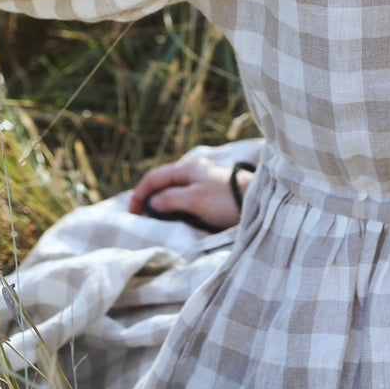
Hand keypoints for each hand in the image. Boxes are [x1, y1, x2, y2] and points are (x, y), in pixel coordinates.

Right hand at [129, 152, 253, 230]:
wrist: (257, 200)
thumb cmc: (225, 199)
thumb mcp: (194, 199)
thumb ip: (170, 200)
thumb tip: (152, 204)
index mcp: (186, 168)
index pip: (154, 178)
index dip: (139, 194)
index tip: (132, 214)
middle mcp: (192, 170)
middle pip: (162, 183)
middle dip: (148, 199)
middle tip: (140, 218)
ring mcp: (202, 180)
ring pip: (173, 190)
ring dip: (161, 204)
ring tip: (154, 221)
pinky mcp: (210, 192)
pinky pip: (184, 197)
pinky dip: (174, 206)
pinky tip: (174, 217)